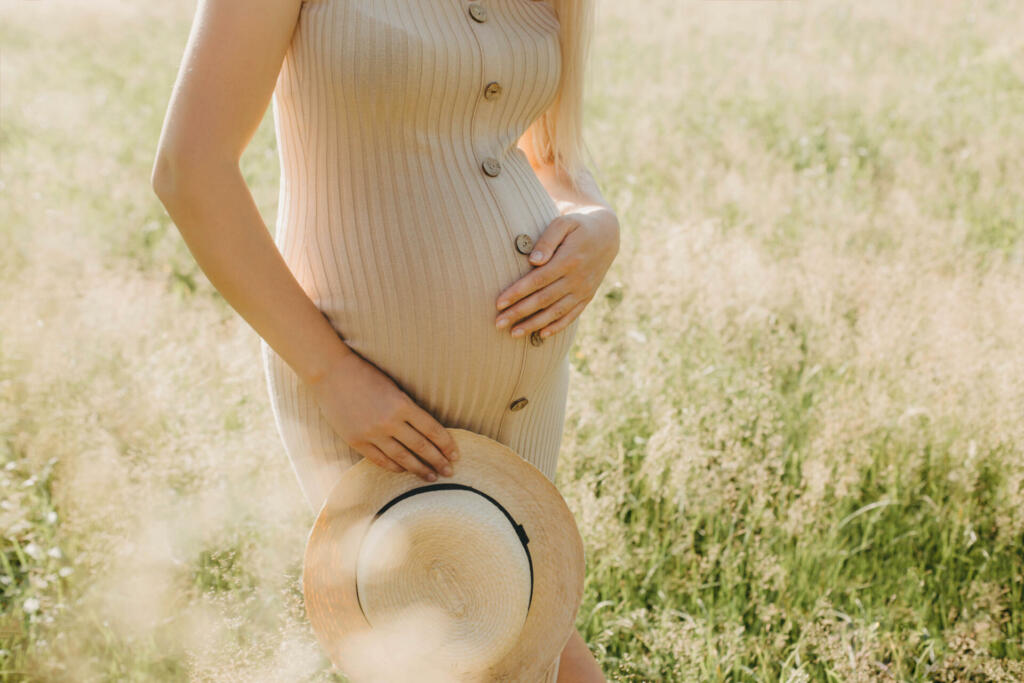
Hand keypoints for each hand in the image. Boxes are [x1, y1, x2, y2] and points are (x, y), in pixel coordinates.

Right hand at [306, 349, 459, 481]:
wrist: (331, 373)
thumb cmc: (366, 375)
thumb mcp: (394, 388)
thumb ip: (409, 409)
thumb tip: (428, 432)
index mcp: (402, 404)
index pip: (432, 430)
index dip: (446, 444)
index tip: (455, 454)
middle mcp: (389, 422)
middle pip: (421, 447)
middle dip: (438, 461)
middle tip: (450, 471)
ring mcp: (371, 433)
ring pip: (402, 458)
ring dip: (419, 469)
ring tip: (432, 477)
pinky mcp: (356, 441)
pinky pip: (380, 460)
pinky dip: (395, 467)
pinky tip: (404, 470)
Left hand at [495, 208, 619, 338]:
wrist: (607, 234)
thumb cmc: (578, 225)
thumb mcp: (564, 223)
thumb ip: (548, 240)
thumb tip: (533, 261)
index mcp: (569, 260)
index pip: (538, 280)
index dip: (518, 293)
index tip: (499, 303)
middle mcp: (577, 278)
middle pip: (543, 300)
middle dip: (519, 313)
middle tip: (498, 323)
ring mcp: (583, 290)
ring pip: (556, 312)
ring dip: (534, 324)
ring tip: (514, 334)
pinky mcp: (587, 296)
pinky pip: (572, 315)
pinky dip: (557, 326)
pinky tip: (541, 335)